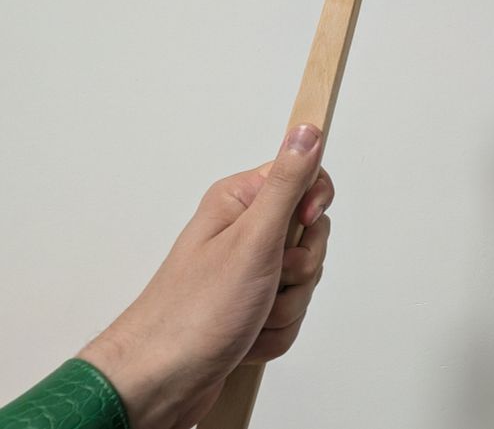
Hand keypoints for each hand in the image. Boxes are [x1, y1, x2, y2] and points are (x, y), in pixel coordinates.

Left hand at [78, 124, 333, 428]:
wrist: (161, 381)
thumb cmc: (193, 313)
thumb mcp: (253, 239)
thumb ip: (287, 183)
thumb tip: (307, 132)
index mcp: (239, 202)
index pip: (304, 178)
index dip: (313, 205)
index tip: (302, 225)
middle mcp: (243, 232)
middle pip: (311, 234)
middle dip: (299, 268)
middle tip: (269, 278)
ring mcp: (248, 271)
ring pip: (304, 279)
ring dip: (286, 305)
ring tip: (252, 314)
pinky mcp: (251, 305)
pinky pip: (291, 312)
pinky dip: (276, 330)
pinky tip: (247, 334)